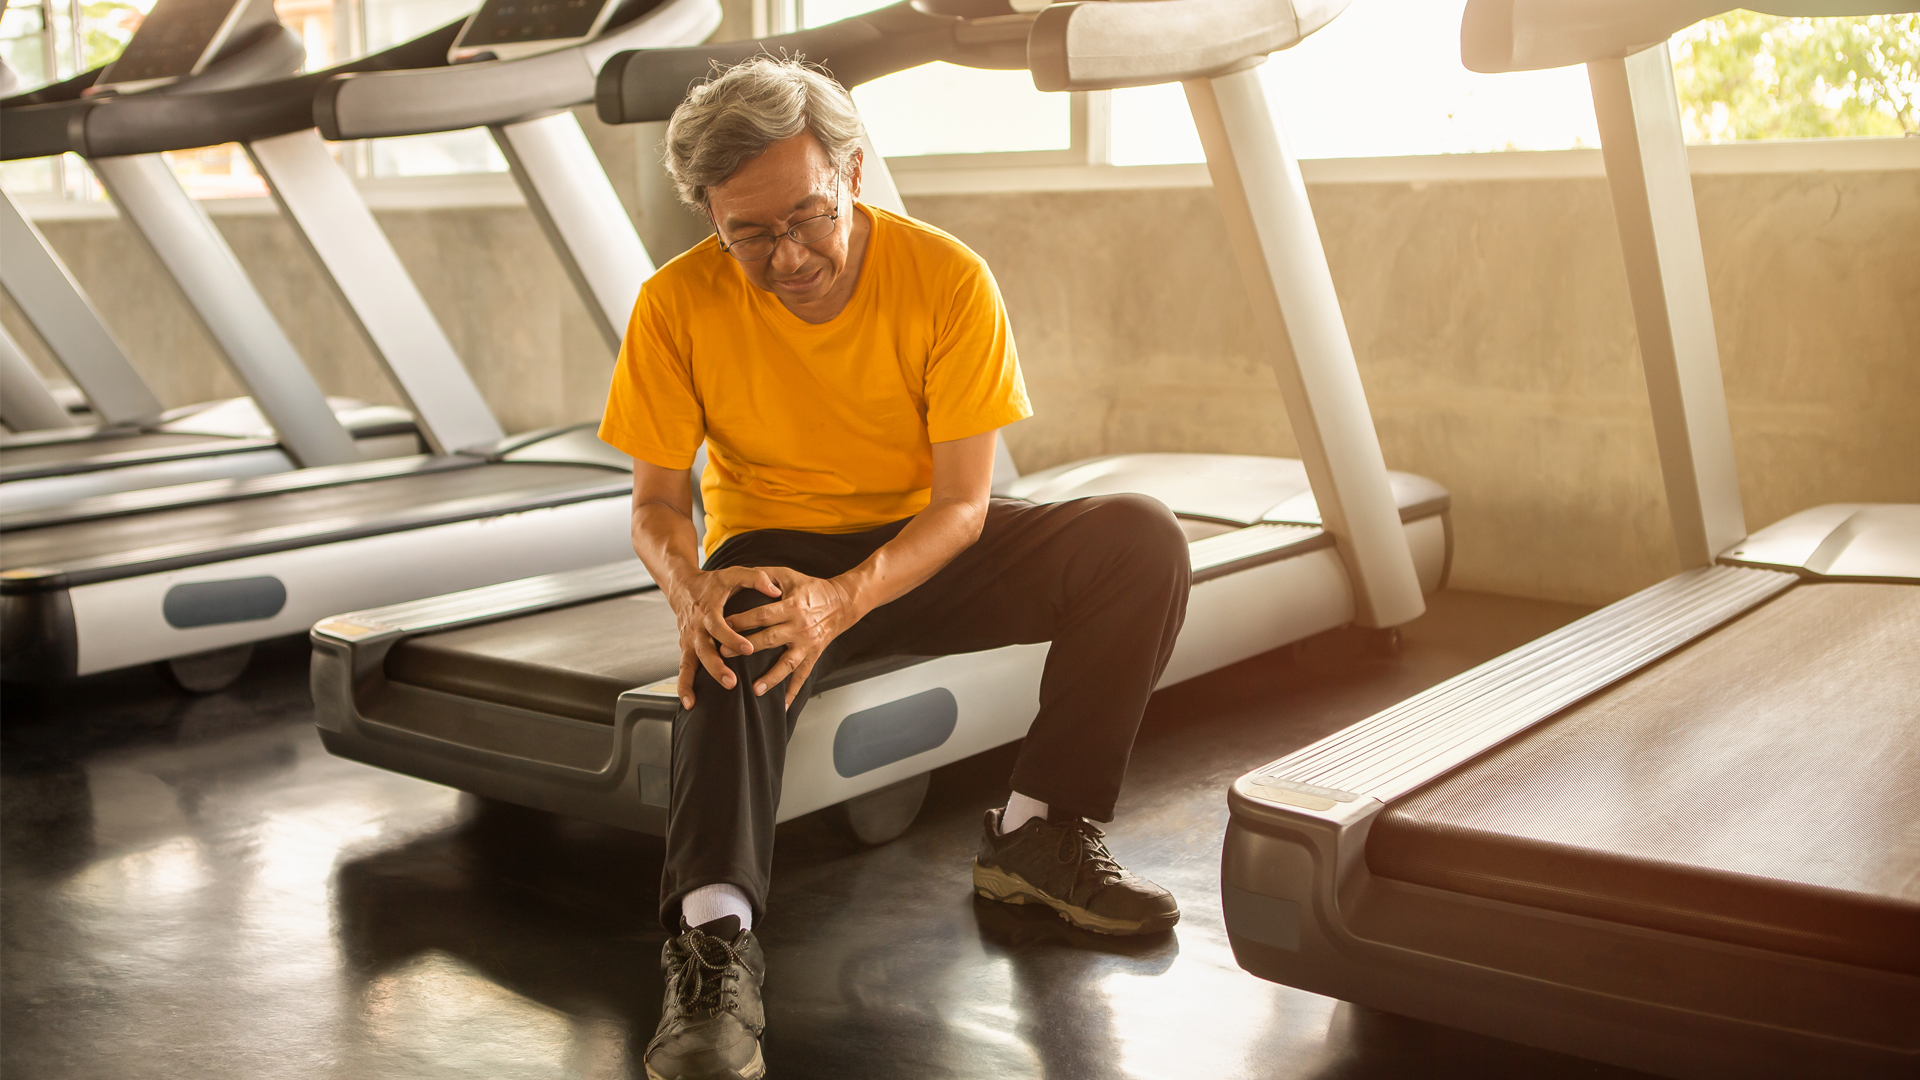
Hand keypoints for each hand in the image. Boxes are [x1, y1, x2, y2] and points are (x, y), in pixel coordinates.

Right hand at [666, 566, 782, 708]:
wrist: (684, 587)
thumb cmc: (714, 583)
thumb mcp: (735, 574)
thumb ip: (755, 579)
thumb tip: (775, 590)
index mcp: (709, 610)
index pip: (719, 626)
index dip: (732, 637)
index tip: (748, 648)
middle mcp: (696, 627)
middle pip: (704, 649)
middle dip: (716, 667)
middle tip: (732, 681)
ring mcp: (688, 640)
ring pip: (690, 663)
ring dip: (695, 682)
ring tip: (701, 701)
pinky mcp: (686, 648)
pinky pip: (683, 670)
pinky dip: (683, 687)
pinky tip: (690, 703)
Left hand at [722, 567, 862, 706]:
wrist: (843, 602)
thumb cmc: (811, 587)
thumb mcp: (789, 576)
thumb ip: (765, 575)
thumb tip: (742, 576)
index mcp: (791, 606)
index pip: (762, 615)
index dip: (741, 620)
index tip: (722, 625)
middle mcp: (799, 627)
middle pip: (769, 639)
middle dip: (745, 647)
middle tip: (723, 654)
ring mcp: (807, 644)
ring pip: (787, 664)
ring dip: (771, 678)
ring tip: (754, 690)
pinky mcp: (813, 655)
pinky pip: (802, 677)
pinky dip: (792, 692)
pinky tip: (781, 707)